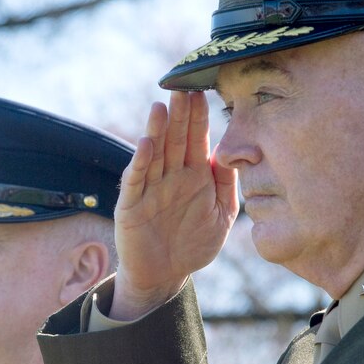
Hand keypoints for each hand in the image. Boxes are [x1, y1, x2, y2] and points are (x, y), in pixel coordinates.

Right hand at [111, 91, 238, 319]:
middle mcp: (171, 176)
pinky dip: (140, 162)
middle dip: (179, 114)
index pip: (197, 139)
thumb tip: (231, 154)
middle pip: (175, 139)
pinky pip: (136, 180)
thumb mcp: (221, 215)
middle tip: (182, 88)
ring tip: (162, 107)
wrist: (165, 275)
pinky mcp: (131, 205)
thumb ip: (227, 186)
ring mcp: (150, 188)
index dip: (199, 117)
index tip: (203, 91)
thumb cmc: (194, 244)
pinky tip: (147, 144)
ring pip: (154, 154)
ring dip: (157, 131)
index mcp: (195, 175)